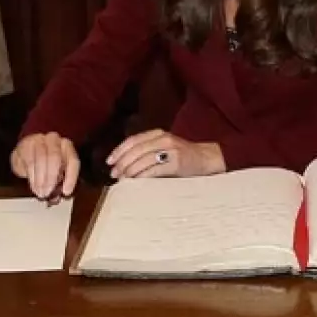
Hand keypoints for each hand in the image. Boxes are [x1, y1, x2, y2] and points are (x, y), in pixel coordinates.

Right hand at [10, 132, 79, 200]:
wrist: (27, 149)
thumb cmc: (46, 162)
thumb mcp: (56, 171)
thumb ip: (59, 181)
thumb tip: (58, 196)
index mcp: (66, 146)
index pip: (72, 160)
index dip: (70, 177)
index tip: (66, 191)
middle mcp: (53, 139)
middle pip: (55, 157)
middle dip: (51, 178)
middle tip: (47, 192)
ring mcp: (38, 140)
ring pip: (41, 158)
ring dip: (40, 179)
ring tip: (39, 191)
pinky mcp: (24, 145)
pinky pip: (29, 161)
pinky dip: (31, 176)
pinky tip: (33, 184)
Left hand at [106, 129, 225, 179]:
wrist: (207, 159)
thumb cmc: (183, 157)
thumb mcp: (164, 148)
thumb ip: (148, 152)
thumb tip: (124, 165)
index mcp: (158, 134)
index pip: (132, 140)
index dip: (119, 151)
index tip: (109, 161)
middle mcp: (163, 138)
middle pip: (135, 150)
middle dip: (122, 163)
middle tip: (114, 174)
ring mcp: (170, 149)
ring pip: (143, 159)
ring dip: (130, 171)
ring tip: (123, 180)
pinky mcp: (177, 162)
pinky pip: (154, 169)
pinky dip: (142, 176)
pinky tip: (136, 182)